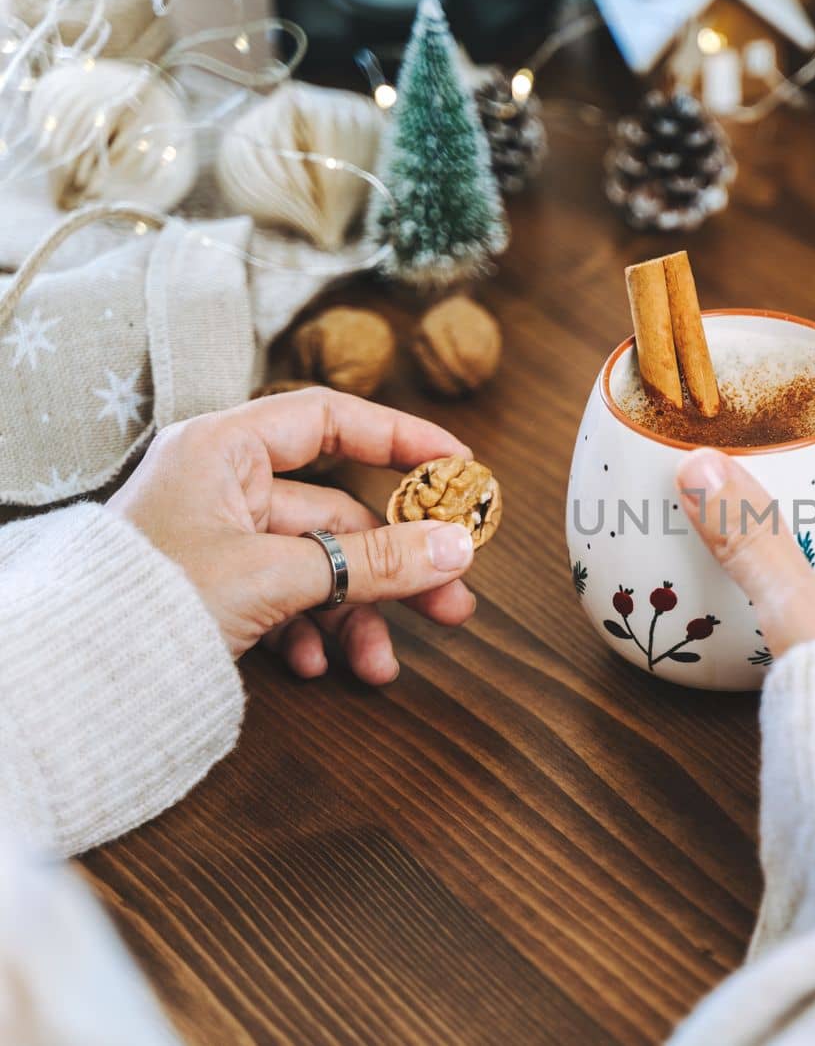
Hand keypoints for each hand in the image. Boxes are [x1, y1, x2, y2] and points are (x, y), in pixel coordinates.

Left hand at [106, 387, 478, 684]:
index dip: (400, 438)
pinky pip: (286, 601)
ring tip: (382, 665)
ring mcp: (219, 540)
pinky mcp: (215, 589)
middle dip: (396, 566)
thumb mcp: (277, 576)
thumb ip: (374, 562)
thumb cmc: (150, 603)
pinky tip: (319, 667)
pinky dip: (311, 634)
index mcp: (223, 449)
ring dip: (358, 618)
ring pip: (320, 567)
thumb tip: (455, 547)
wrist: (70, 682)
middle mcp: (223, 486)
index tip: (458, 466)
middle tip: (454, 597)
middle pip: (339, 512)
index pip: (330, 419)